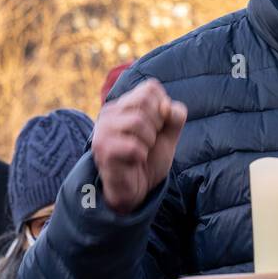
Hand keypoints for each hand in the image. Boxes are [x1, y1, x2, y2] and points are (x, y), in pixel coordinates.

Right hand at [92, 80, 186, 213]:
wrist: (136, 190)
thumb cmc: (150, 158)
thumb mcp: (170, 133)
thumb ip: (175, 116)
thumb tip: (166, 106)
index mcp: (124, 104)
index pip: (150, 88)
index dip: (162, 108)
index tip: (157, 127)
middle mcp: (109, 113)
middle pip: (145, 101)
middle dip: (157, 125)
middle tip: (148, 141)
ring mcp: (103, 131)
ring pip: (137, 122)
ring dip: (148, 141)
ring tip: (141, 151)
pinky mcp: (103, 150)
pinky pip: (133, 146)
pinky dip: (141, 155)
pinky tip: (134, 161)